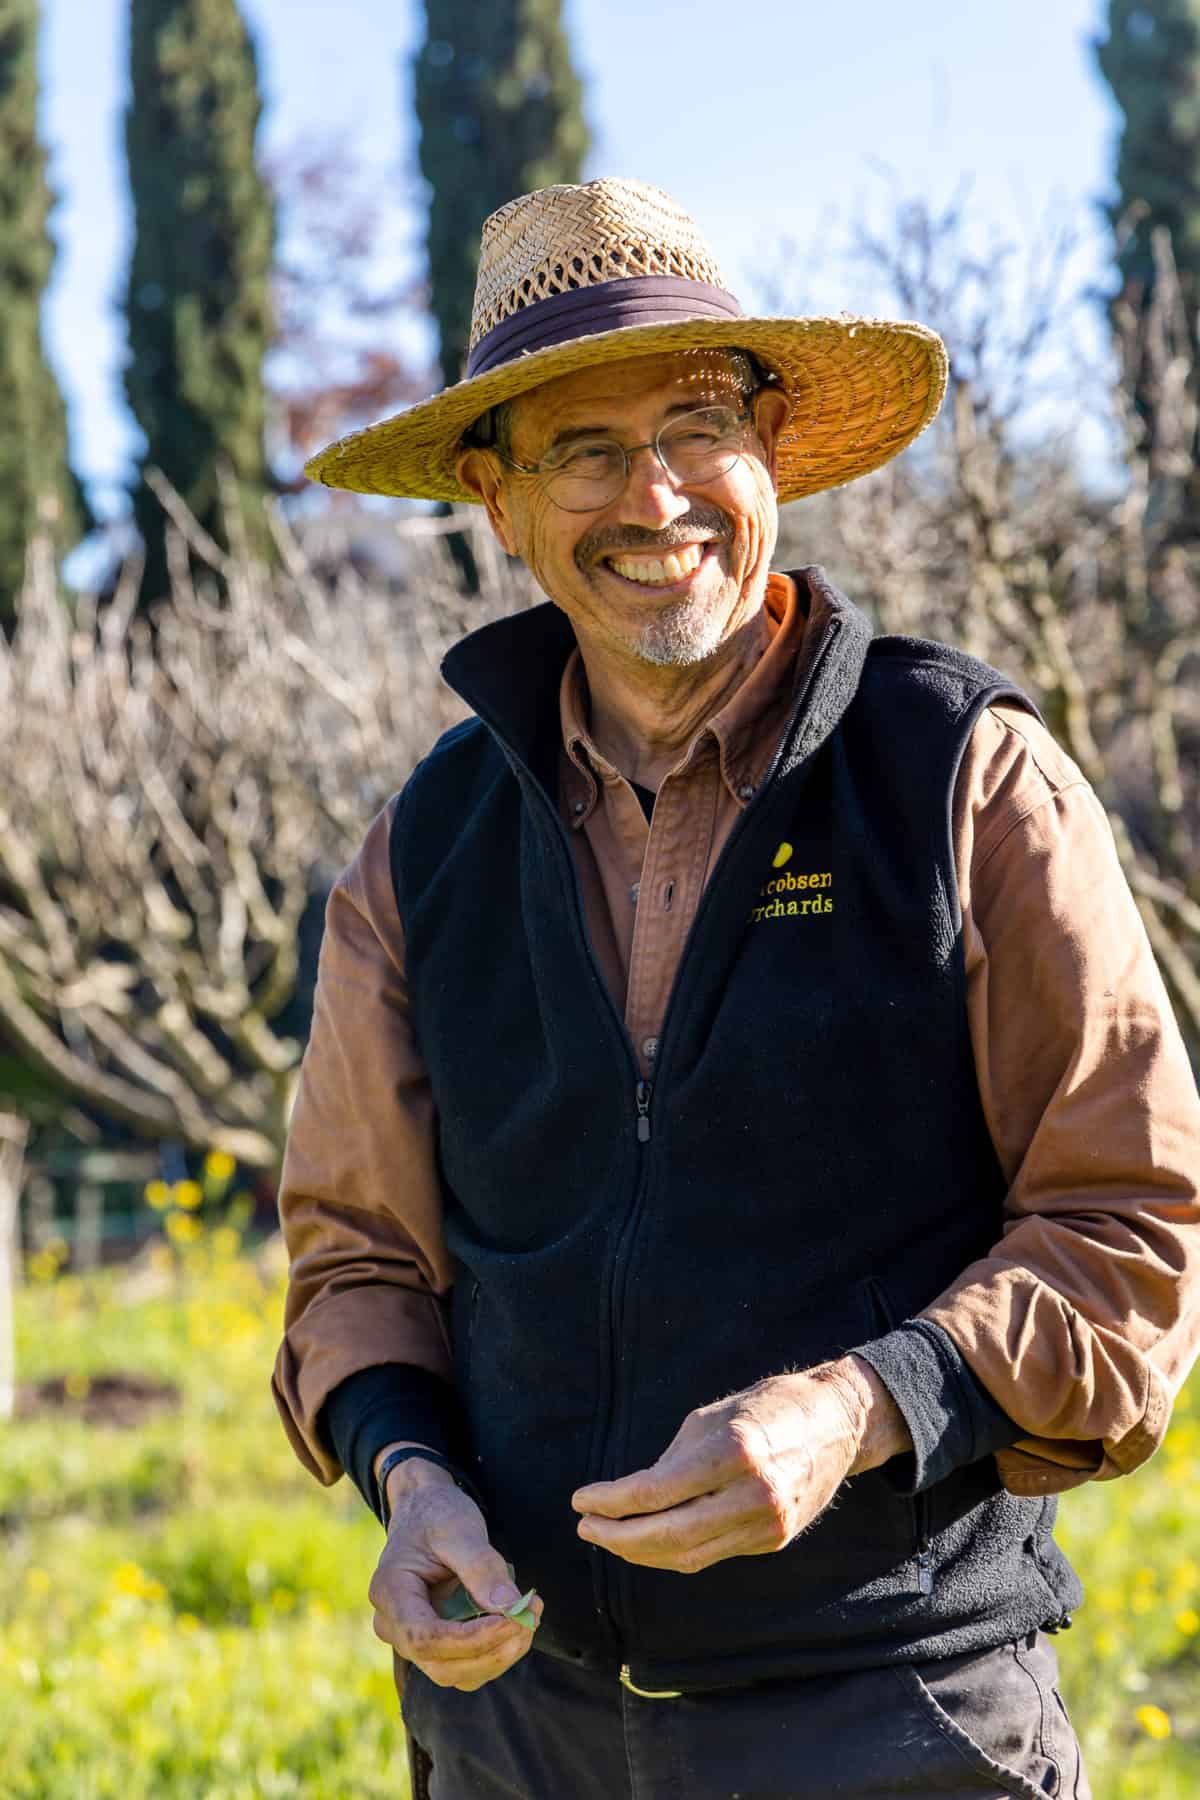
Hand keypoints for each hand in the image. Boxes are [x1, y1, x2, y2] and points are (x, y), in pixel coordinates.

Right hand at [368, 1453, 542, 1690]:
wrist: (425, 1508)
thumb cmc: (437, 1514)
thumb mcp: (458, 1528)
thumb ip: (482, 1567)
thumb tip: (510, 1608)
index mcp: (390, 1592)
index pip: (425, 1638)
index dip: (471, 1639)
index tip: (513, 1620)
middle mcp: (392, 1625)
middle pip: (441, 1666)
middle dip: (491, 1651)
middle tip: (530, 1619)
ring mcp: (411, 1638)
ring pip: (457, 1673)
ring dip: (498, 1656)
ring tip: (530, 1618)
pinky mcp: (434, 1642)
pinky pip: (465, 1664)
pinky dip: (495, 1652)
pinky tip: (518, 1623)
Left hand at [571, 1356, 908, 1574]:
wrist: (837, 1423)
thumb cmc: (765, 1406)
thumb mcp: (710, 1417)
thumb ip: (671, 1461)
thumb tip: (629, 1498)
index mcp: (733, 1452)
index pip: (655, 1493)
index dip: (610, 1502)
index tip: (580, 1500)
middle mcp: (753, 1494)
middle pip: (667, 1536)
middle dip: (618, 1537)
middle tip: (585, 1527)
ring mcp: (767, 1524)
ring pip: (688, 1556)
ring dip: (641, 1552)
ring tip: (609, 1538)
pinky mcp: (773, 1540)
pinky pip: (711, 1553)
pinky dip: (675, 1552)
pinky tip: (650, 1542)